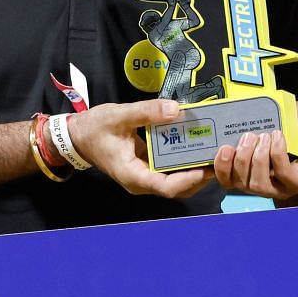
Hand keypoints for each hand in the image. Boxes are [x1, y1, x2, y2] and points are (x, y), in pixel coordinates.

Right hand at [66, 100, 212, 199]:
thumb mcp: (118, 116)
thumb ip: (146, 112)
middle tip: (219, 157)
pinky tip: (198, 146)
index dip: (189, 179)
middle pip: (177, 187)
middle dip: (199, 175)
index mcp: (133, 175)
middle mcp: (142, 182)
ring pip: (176, 181)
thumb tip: (176, 109)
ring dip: (195, 170)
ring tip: (214, 153)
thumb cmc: (94, 129)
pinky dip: (185, 162)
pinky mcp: (148, 168)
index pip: (166, 186)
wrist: (78, 136)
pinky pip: (170, 170)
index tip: (206, 167)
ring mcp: (145, 177)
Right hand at [210, 101, 297, 201]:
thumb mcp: (264, 119)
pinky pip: (283, 175)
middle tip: (248, 136)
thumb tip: (222, 116)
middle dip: (239, 160)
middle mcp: (265, 183)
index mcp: (252, 171)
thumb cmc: (294, 121)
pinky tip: (279, 137)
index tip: (222, 148)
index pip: (227, 179)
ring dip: (258, 158)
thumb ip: (244, 121)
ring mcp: (283, 186)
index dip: (219, 169)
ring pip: (258, 184)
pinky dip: (277, 155)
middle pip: (240, 183)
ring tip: (265, 136)